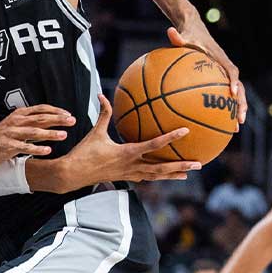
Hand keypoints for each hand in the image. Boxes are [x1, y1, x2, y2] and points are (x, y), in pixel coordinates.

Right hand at [0, 105, 74, 165]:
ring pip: (34, 132)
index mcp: (19, 114)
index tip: (68, 114)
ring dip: (50, 134)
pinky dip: (37, 149)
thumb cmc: (2, 137)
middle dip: (57, 119)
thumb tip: (53, 121)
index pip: (40, 109)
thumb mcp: (17, 125)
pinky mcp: (9, 146)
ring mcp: (12, 133)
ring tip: (63, 135)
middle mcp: (16, 121)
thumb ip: (33, 122)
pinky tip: (48, 150)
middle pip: (40, 118)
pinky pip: (25, 147)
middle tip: (71, 121)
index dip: (55, 110)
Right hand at [43, 95, 198, 192]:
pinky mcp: (127, 178)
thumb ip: (103, 113)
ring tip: (188, 172)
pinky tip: (167, 174)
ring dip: (173, 174)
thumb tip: (101, 94)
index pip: (154, 144)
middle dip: (181, 165)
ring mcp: (130, 174)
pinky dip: (158, 175)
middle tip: (198, 163)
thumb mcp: (95, 132)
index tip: (185, 131)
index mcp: (127, 152)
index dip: (170, 137)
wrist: (73, 174)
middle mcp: (132, 165)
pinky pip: (147, 177)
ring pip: (157, 176)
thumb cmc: (84, 153)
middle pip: (162, 167)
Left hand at [166, 26, 245, 123]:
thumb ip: (177, 37)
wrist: (195, 29)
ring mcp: (224, 74)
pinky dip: (224, 108)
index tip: (233, 93)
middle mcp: (226, 67)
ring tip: (235, 128)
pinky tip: (218, 124)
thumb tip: (170, 32)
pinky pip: (224, 95)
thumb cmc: (189, 35)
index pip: (231, 70)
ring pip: (236, 95)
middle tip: (239, 120)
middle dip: (241, 104)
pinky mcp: (220, 79)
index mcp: (220, 58)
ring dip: (238, 110)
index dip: (234, 81)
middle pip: (240, 87)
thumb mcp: (183, 36)